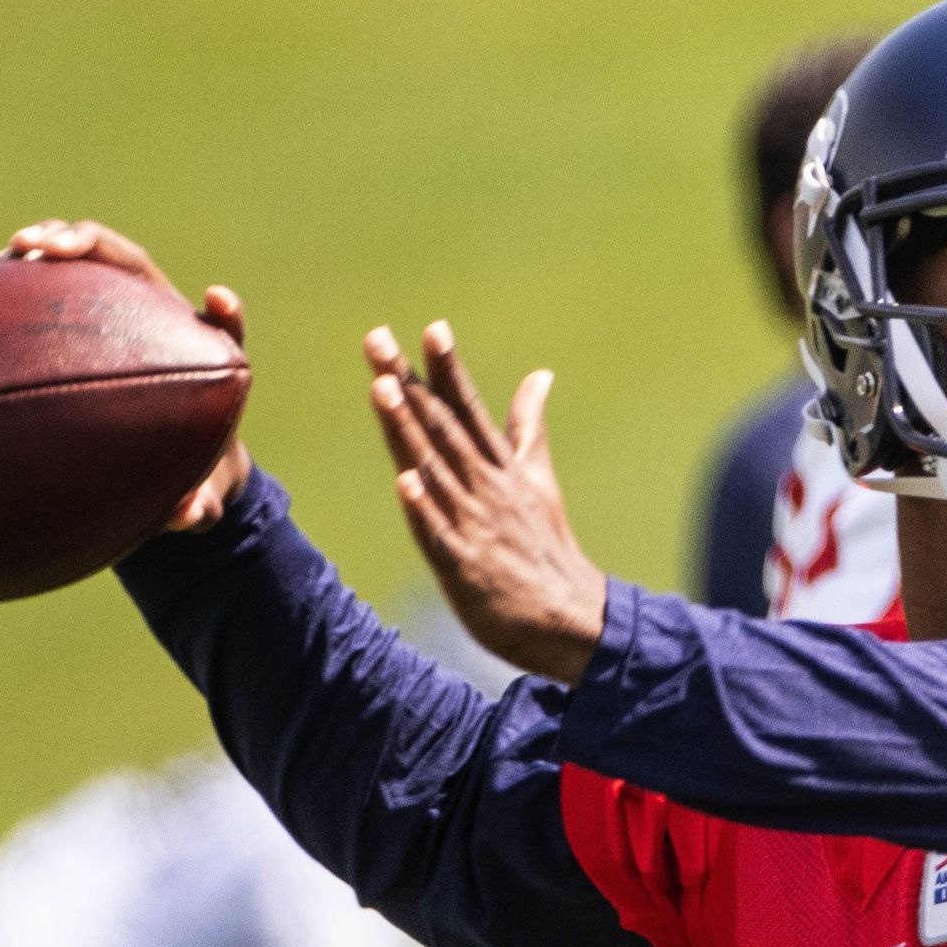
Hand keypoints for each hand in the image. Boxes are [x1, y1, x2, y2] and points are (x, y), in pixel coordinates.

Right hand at [8, 219, 252, 530]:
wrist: (170, 469)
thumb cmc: (191, 477)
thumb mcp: (200, 497)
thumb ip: (199, 506)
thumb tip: (185, 516)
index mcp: (197, 354)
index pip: (222, 324)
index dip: (225, 313)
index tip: (215, 301)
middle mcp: (155, 320)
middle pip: (129, 262)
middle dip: (90, 245)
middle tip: (48, 249)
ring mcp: (112, 314)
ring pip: (81, 266)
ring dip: (45, 247)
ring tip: (7, 252)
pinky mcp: (75, 324)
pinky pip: (45, 294)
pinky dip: (14, 286)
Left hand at [365, 320, 606, 684]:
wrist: (569, 618)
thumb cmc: (546, 548)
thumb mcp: (537, 479)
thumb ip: (527, 427)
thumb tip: (540, 375)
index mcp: (499, 467)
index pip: (468, 408)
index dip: (447, 369)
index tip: (431, 328)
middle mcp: (484, 487)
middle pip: (440, 426)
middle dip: (407, 381)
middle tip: (377, 339)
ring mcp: (473, 523)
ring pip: (433, 468)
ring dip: (407, 429)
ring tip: (382, 389)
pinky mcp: (463, 563)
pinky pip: (438, 531)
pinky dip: (422, 506)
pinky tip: (403, 481)